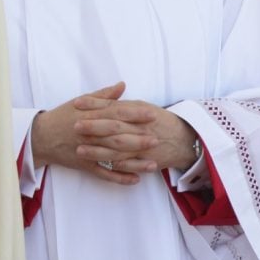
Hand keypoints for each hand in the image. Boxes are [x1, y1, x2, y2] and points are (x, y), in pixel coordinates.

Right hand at [31, 82, 158, 185]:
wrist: (40, 137)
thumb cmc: (62, 117)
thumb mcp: (79, 102)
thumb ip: (102, 95)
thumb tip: (122, 86)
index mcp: (89, 116)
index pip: (114, 113)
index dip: (133, 114)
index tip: (151, 114)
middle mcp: (89, 134)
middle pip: (116, 136)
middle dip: (137, 138)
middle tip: (157, 139)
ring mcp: (87, 151)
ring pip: (113, 157)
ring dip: (134, 162)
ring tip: (153, 163)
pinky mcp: (84, 165)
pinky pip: (104, 174)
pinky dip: (119, 178)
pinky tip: (135, 180)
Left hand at [74, 89, 198, 172]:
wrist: (185, 139)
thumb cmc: (159, 120)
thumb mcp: (140, 106)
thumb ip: (121, 102)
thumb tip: (103, 92)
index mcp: (137, 111)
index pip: (113, 107)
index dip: (95, 104)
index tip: (77, 103)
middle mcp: (139, 128)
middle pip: (114, 127)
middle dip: (94, 127)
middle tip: (75, 126)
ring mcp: (142, 146)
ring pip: (118, 149)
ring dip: (98, 151)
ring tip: (80, 150)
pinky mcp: (146, 161)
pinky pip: (129, 165)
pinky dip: (115, 167)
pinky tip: (100, 166)